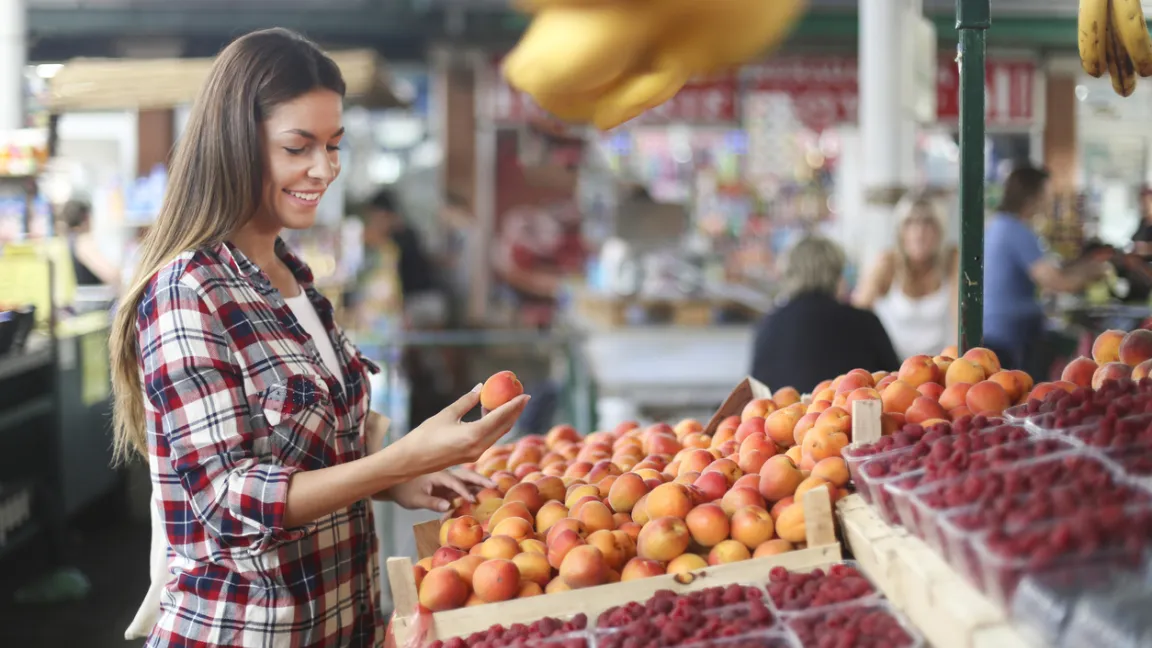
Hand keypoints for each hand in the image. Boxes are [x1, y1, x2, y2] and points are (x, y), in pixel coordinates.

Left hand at [380, 468, 493, 511]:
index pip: (454, 482)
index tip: (474, 500)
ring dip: (479, 481)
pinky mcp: (447, 484)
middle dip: (480, 480)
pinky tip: (481, 493)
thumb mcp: (415, 500)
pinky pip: (462, 485)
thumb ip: (431, 502)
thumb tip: (448, 506)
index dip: (464, 491)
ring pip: (466, 478)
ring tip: (493, 486)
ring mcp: (446, 479)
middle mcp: (444, 474)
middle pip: (466, 475)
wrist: (394, 483)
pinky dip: (472, 487)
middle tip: (495, 485)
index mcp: (437, 476)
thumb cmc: (404, 491)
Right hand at [398, 386, 529, 474]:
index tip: (525, 394)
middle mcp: (479, 446)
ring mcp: (476, 453)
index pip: (501, 417)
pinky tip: (490, 413)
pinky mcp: (472, 455)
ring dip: (505, 418)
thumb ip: (467, 401)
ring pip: (498, 433)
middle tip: (522, 396)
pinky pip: (489, 438)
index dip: (514, 405)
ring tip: (508, 402)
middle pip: (504, 427)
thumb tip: (481, 387)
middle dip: (515, 412)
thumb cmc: (426, 435)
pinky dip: (494, 425)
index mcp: (474, 435)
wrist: (412, 461)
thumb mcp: (447, 414)